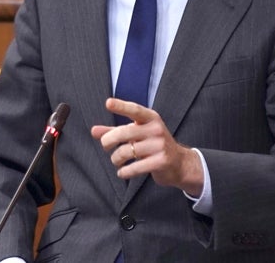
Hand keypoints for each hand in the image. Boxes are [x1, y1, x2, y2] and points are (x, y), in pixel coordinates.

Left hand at [89, 97, 203, 196]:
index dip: (121, 106)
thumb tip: (94, 131)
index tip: (108, 103)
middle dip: (108, 140)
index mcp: (151, 118)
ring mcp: (160, 145)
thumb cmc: (153, 145)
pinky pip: (135, 167)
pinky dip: (124, 171)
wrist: (180, 164)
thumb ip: (115, 131)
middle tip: (105, 146)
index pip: (134, 110)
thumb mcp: (137, 134)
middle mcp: (156, 129)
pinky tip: (122, 172)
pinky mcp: (161, 162)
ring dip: (116, 159)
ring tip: (116, 161)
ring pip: (126, 151)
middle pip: (124, 132)